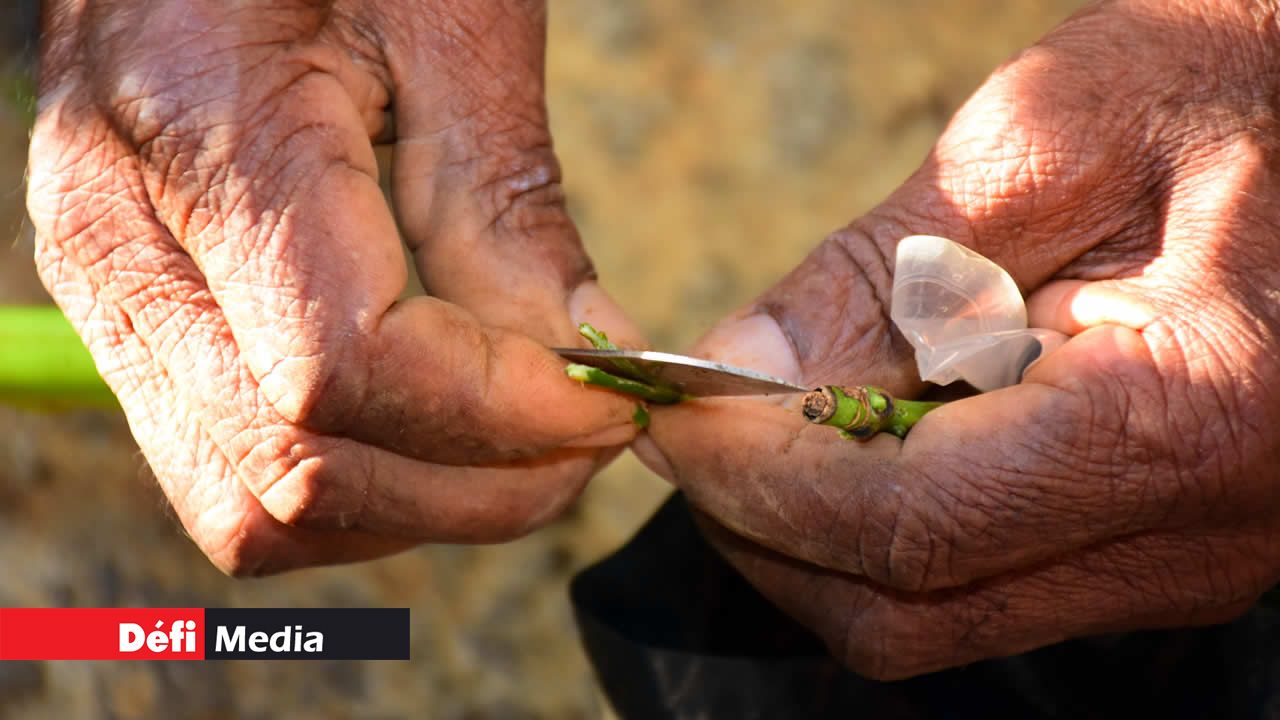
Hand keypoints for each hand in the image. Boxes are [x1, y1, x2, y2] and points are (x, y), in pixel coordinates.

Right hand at [26, 0, 642, 573]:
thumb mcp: (449, 23)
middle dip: (477, 487)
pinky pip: (233, 475)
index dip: (500, 414)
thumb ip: (504, 204)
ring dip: (417, 506)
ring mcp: (112, 296)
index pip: (348, 366)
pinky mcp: (137, 322)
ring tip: (525, 446)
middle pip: (301, 469)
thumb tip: (587, 355)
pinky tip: (438, 431)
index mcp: (201, 140)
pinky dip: (356, 488)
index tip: (611, 404)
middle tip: (591, 440)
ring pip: (256, 508)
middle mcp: (118, 245)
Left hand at [636, 0, 1279, 678]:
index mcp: (1189, 421)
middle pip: (907, 609)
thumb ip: (885, 271)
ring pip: (935, 614)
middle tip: (694, 424)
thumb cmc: (1230, 87)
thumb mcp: (1051, 139)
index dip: (760, 482)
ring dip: (814, 529)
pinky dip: (882, 523)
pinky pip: (982, 581)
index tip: (671, 417)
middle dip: (766, 523)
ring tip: (762, 418)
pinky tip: (857, 428)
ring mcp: (1185, 561)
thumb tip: (742, 367)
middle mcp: (1201, 537)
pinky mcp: (1161, 548)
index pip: (911, 526)